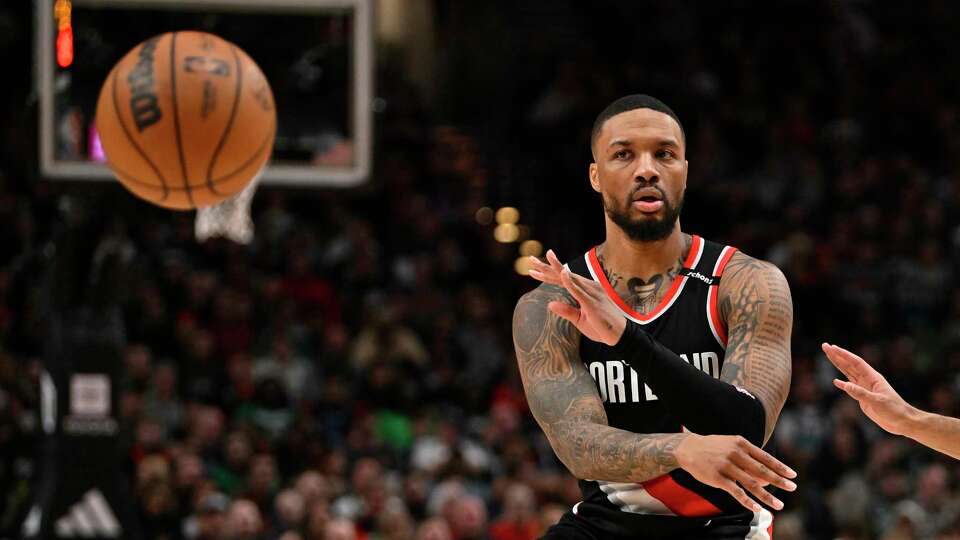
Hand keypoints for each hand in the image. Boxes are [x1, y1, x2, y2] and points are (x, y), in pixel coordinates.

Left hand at [527, 250, 625, 345]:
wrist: (620, 336)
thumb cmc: (602, 327)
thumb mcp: (579, 319)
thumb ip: (566, 310)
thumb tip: (550, 304)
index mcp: (586, 290)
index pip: (564, 278)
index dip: (549, 273)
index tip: (534, 269)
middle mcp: (589, 287)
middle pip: (563, 274)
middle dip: (546, 267)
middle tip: (530, 259)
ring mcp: (591, 293)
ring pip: (569, 278)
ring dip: (553, 270)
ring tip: (538, 264)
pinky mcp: (592, 303)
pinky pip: (579, 290)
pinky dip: (570, 281)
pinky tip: (562, 273)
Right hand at [675, 434, 796, 511]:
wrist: (688, 448)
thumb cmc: (713, 447)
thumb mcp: (731, 444)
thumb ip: (749, 456)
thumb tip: (766, 476)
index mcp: (741, 444)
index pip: (765, 457)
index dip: (780, 467)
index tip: (792, 475)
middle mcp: (736, 454)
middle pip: (762, 470)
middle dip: (779, 480)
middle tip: (793, 488)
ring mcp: (727, 466)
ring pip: (751, 484)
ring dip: (767, 496)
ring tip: (779, 504)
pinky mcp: (718, 478)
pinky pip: (736, 492)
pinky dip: (748, 501)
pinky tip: (757, 508)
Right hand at [822, 343, 918, 435]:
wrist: (903, 421)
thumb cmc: (894, 410)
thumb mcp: (877, 401)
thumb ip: (860, 393)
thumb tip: (843, 384)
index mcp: (873, 377)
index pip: (855, 363)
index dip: (843, 354)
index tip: (832, 347)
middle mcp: (868, 380)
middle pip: (849, 365)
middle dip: (837, 356)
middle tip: (825, 346)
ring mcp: (865, 388)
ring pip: (848, 374)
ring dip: (838, 365)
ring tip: (828, 356)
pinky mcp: (863, 398)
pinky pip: (850, 388)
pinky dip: (842, 384)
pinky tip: (836, 382)